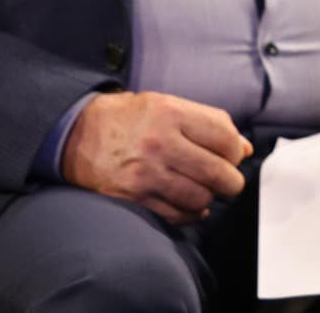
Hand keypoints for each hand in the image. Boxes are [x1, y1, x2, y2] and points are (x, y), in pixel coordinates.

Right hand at [60, 91, 251, 225]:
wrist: (76, 134)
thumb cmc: (128, 118)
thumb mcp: (167, 105)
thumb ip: (207, 122)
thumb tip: (243, 147)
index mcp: (172, 114)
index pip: (226, 139)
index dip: (236, 152)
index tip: (232, 156)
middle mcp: (160, 144)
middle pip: (218, 173)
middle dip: (231, 181)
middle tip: (227, 181)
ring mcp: (146, 174)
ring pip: (200, 198)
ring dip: (209, 198)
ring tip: (204, 190)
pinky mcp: (133, 198)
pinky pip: (176, 215)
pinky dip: (189, 214)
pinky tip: (189, 205)